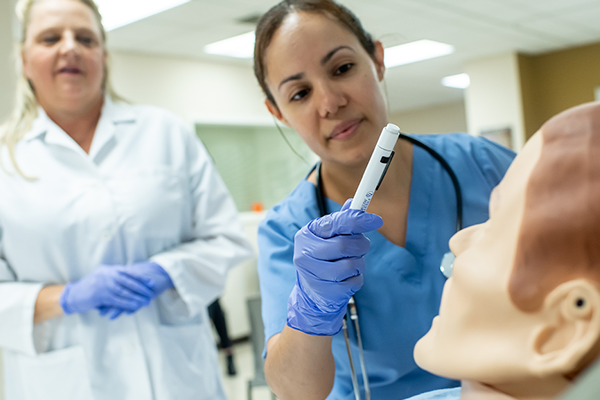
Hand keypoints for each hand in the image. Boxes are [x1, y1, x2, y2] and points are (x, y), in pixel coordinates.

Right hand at [60, 265, 153, 315]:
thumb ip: (115, 276)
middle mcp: (108, 275)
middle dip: (142, 288)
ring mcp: (104, 284)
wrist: (73, 295)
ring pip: (125, 292)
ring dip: (137, 298)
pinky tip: (136, 307)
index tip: (151, 282)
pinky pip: (118, 300)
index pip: (129, 272)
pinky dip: (128, 304)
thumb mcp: (102, 277)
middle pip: (129, 282)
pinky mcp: (101, 295)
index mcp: (110, 269)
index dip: (141, 278)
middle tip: (151, 294)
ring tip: (146, 302)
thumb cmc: (90, 287)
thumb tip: (132, 276)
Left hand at [98, 262, 173, 318]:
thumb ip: (126, 278)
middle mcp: (131, 282)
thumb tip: (114, 281)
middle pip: (116, 293)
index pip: (112, 287)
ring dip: (116, 308)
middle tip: (98, 310)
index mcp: (127, 277)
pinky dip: (132, 308)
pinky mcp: (148, 293)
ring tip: (108, 316)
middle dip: (106, 303)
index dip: (104, 295)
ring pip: (126, 299)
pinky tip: (126, 314)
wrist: (164, 271)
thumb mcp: (136, 274)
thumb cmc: (149, 273)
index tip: (96, 302)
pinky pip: (139, 302)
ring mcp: (140, 288)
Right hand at [287, 199, 382, 335]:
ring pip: (351, 265)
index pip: (335, 223)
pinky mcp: (327, 292)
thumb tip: (353, 203)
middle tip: (362, 246)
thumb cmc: (323, 259)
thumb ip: (341, 221)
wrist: (313, 294)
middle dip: (360, 245)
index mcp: (307, 234)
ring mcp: (314, 275)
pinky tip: (347, 278)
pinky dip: (357, 278)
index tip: (376, 220)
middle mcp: (305, 254)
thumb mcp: (327, 238)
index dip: (358, 220)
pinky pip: (354, 282)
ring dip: (359, 263)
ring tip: (352, 264)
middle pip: (344, 245)